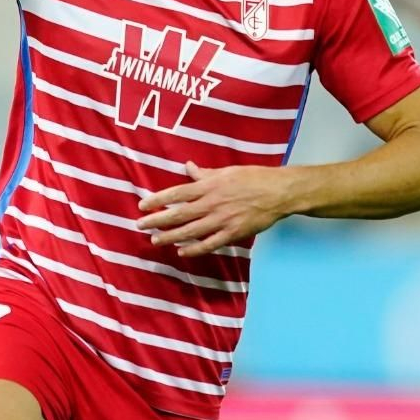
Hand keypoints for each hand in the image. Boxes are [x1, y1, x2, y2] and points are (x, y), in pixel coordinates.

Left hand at [136, 162, 293, 257]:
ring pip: (190, 231)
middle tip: (140, 226)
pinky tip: (181, 252)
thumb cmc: (254, 178)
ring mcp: (221, 220)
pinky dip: (194, 249)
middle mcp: (212, 203)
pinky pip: (209, 244)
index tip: (142, 205)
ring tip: (155, 240)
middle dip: (157, 220)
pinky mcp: (232, 233)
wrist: (279, 192)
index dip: (157, 200)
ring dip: (170, 237)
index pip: (177, 193)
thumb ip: (205, 173)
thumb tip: (188, 167)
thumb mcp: (227, 171)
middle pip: (179, 214)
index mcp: (209, 185)